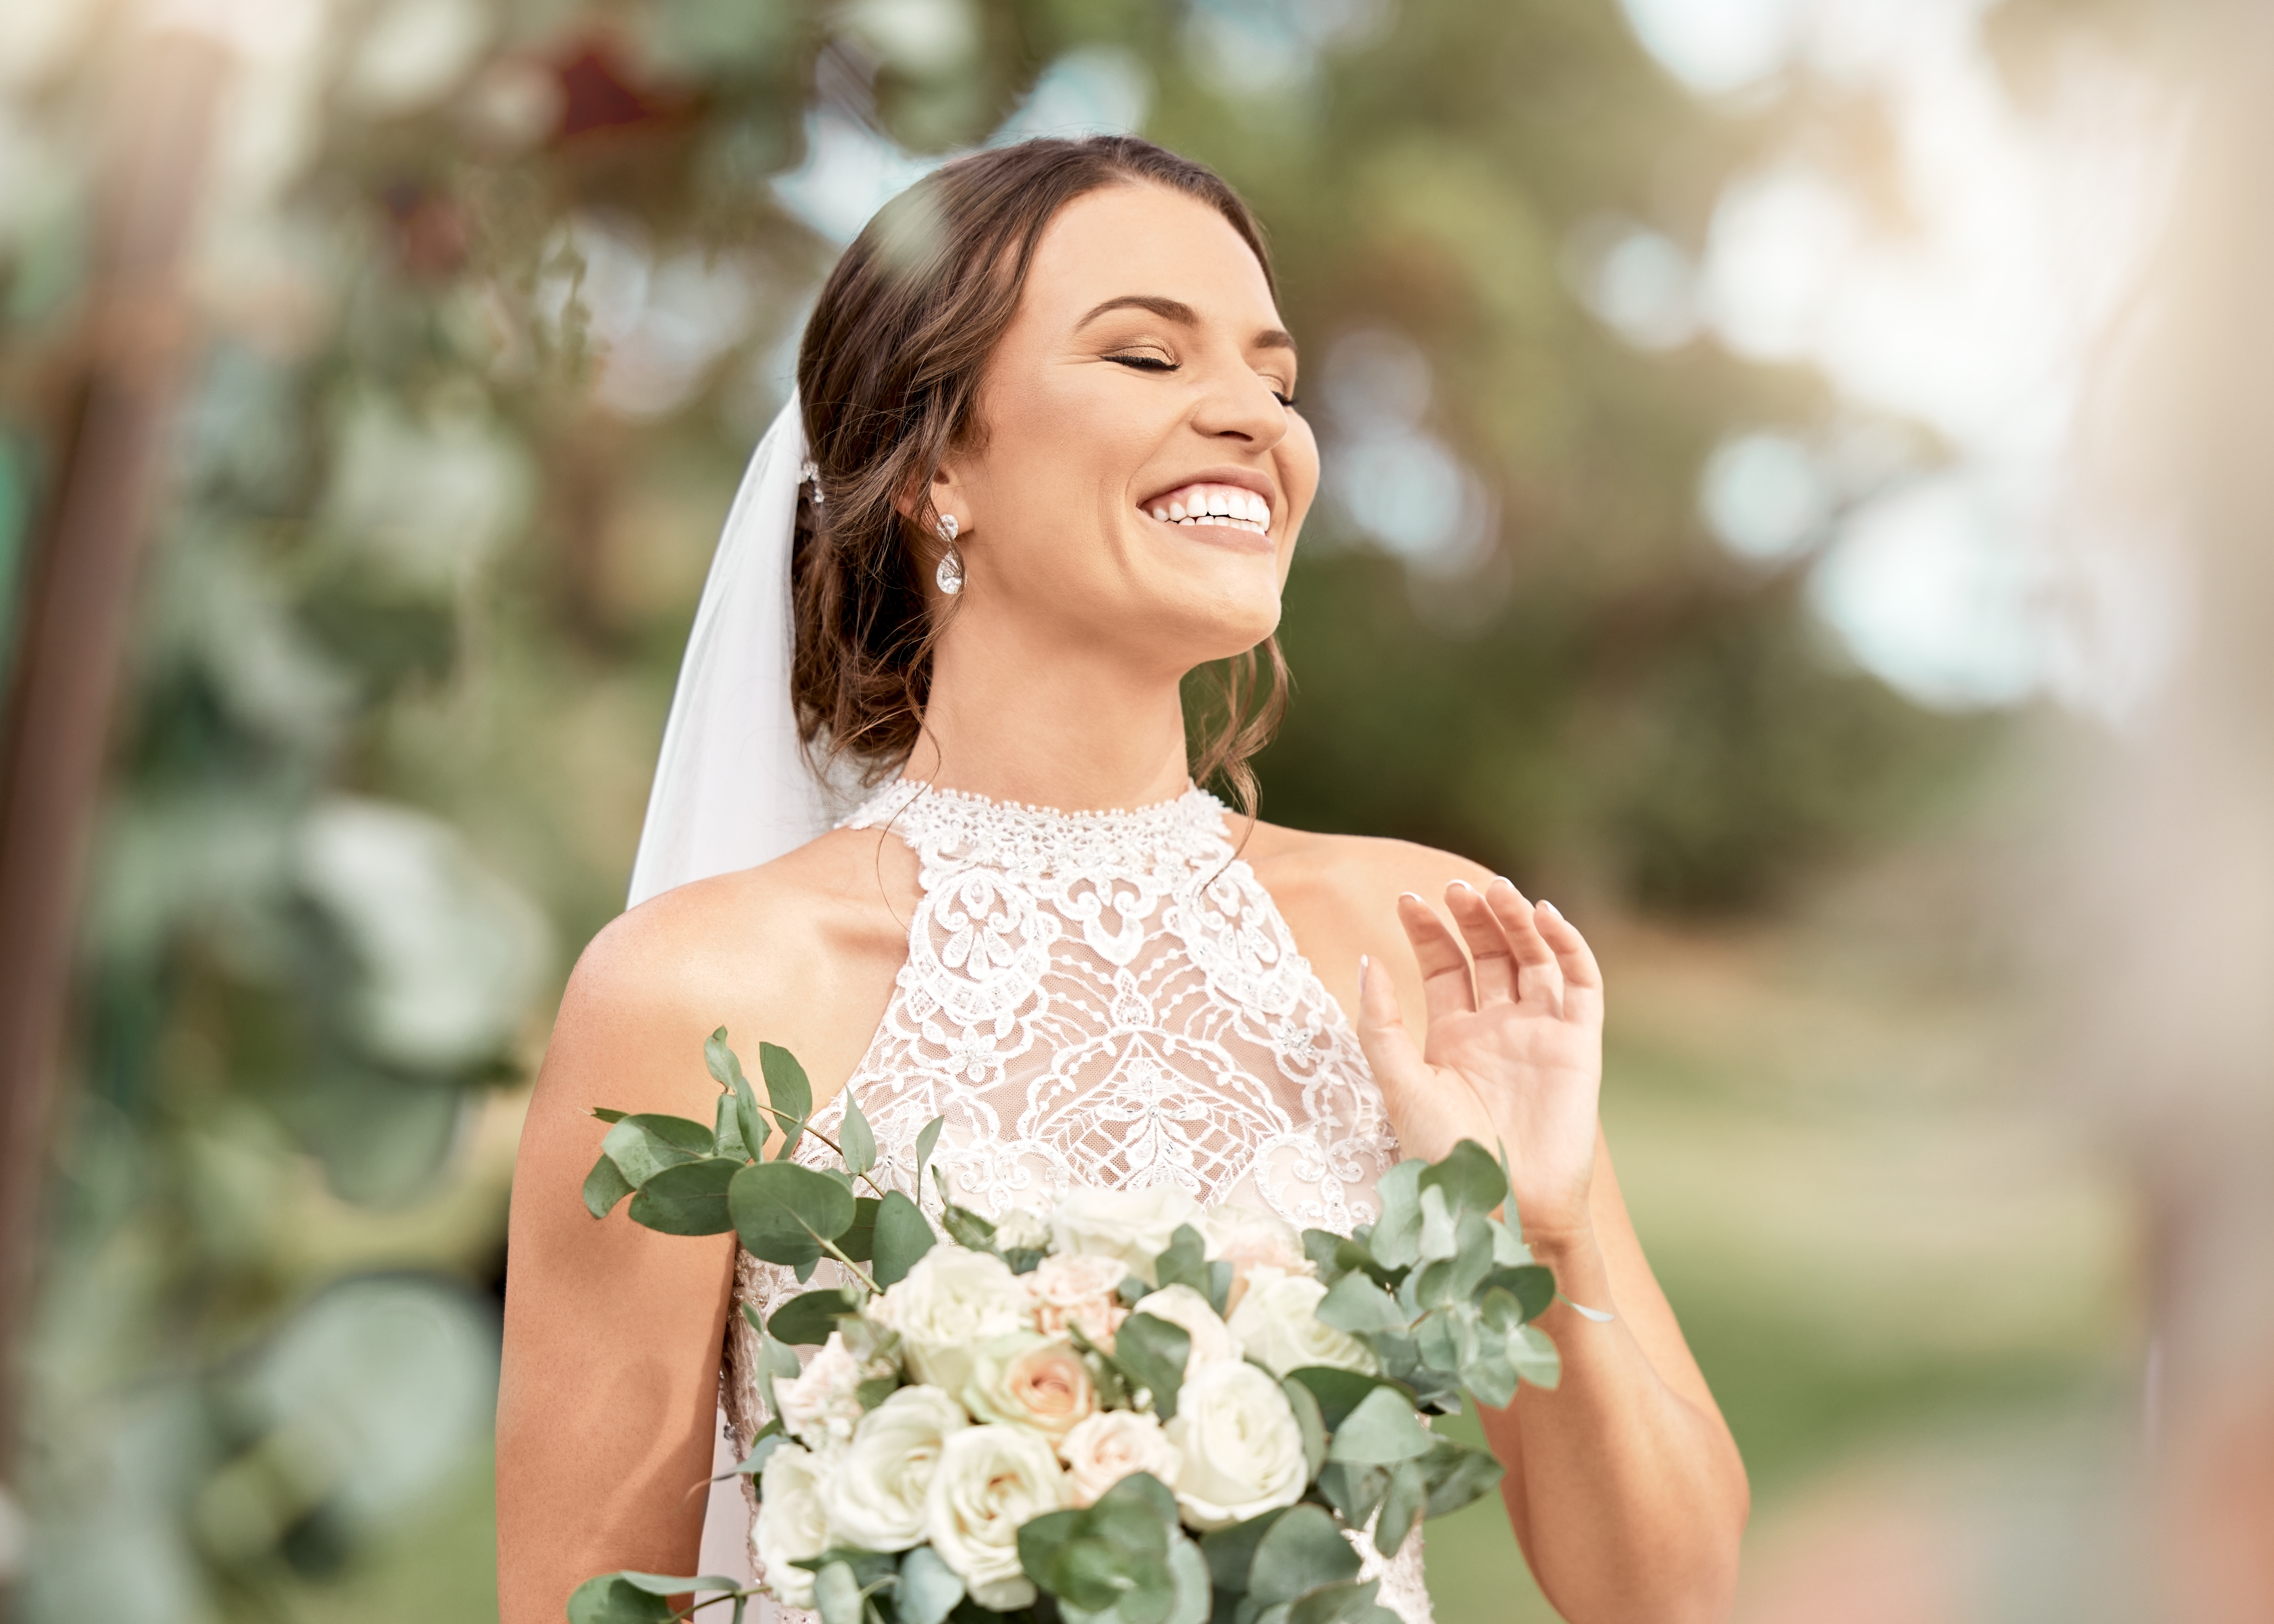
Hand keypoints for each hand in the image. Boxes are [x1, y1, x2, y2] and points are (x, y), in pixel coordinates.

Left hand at [1354, 879, 1604, 1243]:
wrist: (1502, 1205)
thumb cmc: (1444, 1156)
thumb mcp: (1398, 1084)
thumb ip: (1380, 1024)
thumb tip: (1367, 960)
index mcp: (1452, 1038)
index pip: (1443, 966)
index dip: (1428, 931)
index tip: (1408, 900)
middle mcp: (1497, 1029)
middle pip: (1488, 953)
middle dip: (1472, 917)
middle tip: (1453, 888)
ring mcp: (1540, 1034)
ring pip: (1533, 957)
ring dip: (1515, 920)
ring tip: (1493, 890)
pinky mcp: (1579, 1044)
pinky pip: (1580, 983)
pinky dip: (1568, 945)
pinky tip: (1546, 915)